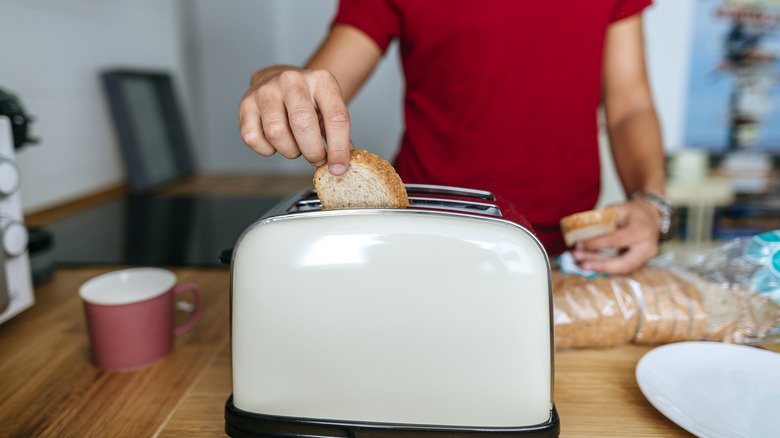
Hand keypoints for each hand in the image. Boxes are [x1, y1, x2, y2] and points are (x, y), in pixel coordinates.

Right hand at [238, 65, 352, 174]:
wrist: (281, 78)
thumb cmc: (309, 100)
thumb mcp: (329, 108)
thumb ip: (338, 135)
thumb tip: (341, 165)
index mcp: (321, 80)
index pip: (335, 117)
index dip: (338, 148)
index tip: (338, 167)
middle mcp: (292, 80)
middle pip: (302, 122)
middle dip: (312, 151)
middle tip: (317, 159)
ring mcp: (266, 90)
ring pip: (276, 132)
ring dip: (289, 150)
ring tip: (296, 146)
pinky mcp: (245, 104)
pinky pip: (253, 138)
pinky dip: (267, 149)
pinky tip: (276, 142)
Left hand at [570, 200, 660, 274]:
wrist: (652, 217)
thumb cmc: (633, 212)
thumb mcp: (618, 209)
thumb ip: (601, 220)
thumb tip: (579, 231)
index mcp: (641, 230)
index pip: (616, 240)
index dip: (596, 244)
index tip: (579, 244)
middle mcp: (647, 247)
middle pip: (623, 263)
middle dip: (600, 265)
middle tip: (580, 263)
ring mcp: (645, 258)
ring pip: (622, 269)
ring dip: (600, 268)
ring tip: (582, 265)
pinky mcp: (640, 263)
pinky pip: (622, 268)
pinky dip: (606, 267)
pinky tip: (591, 264)